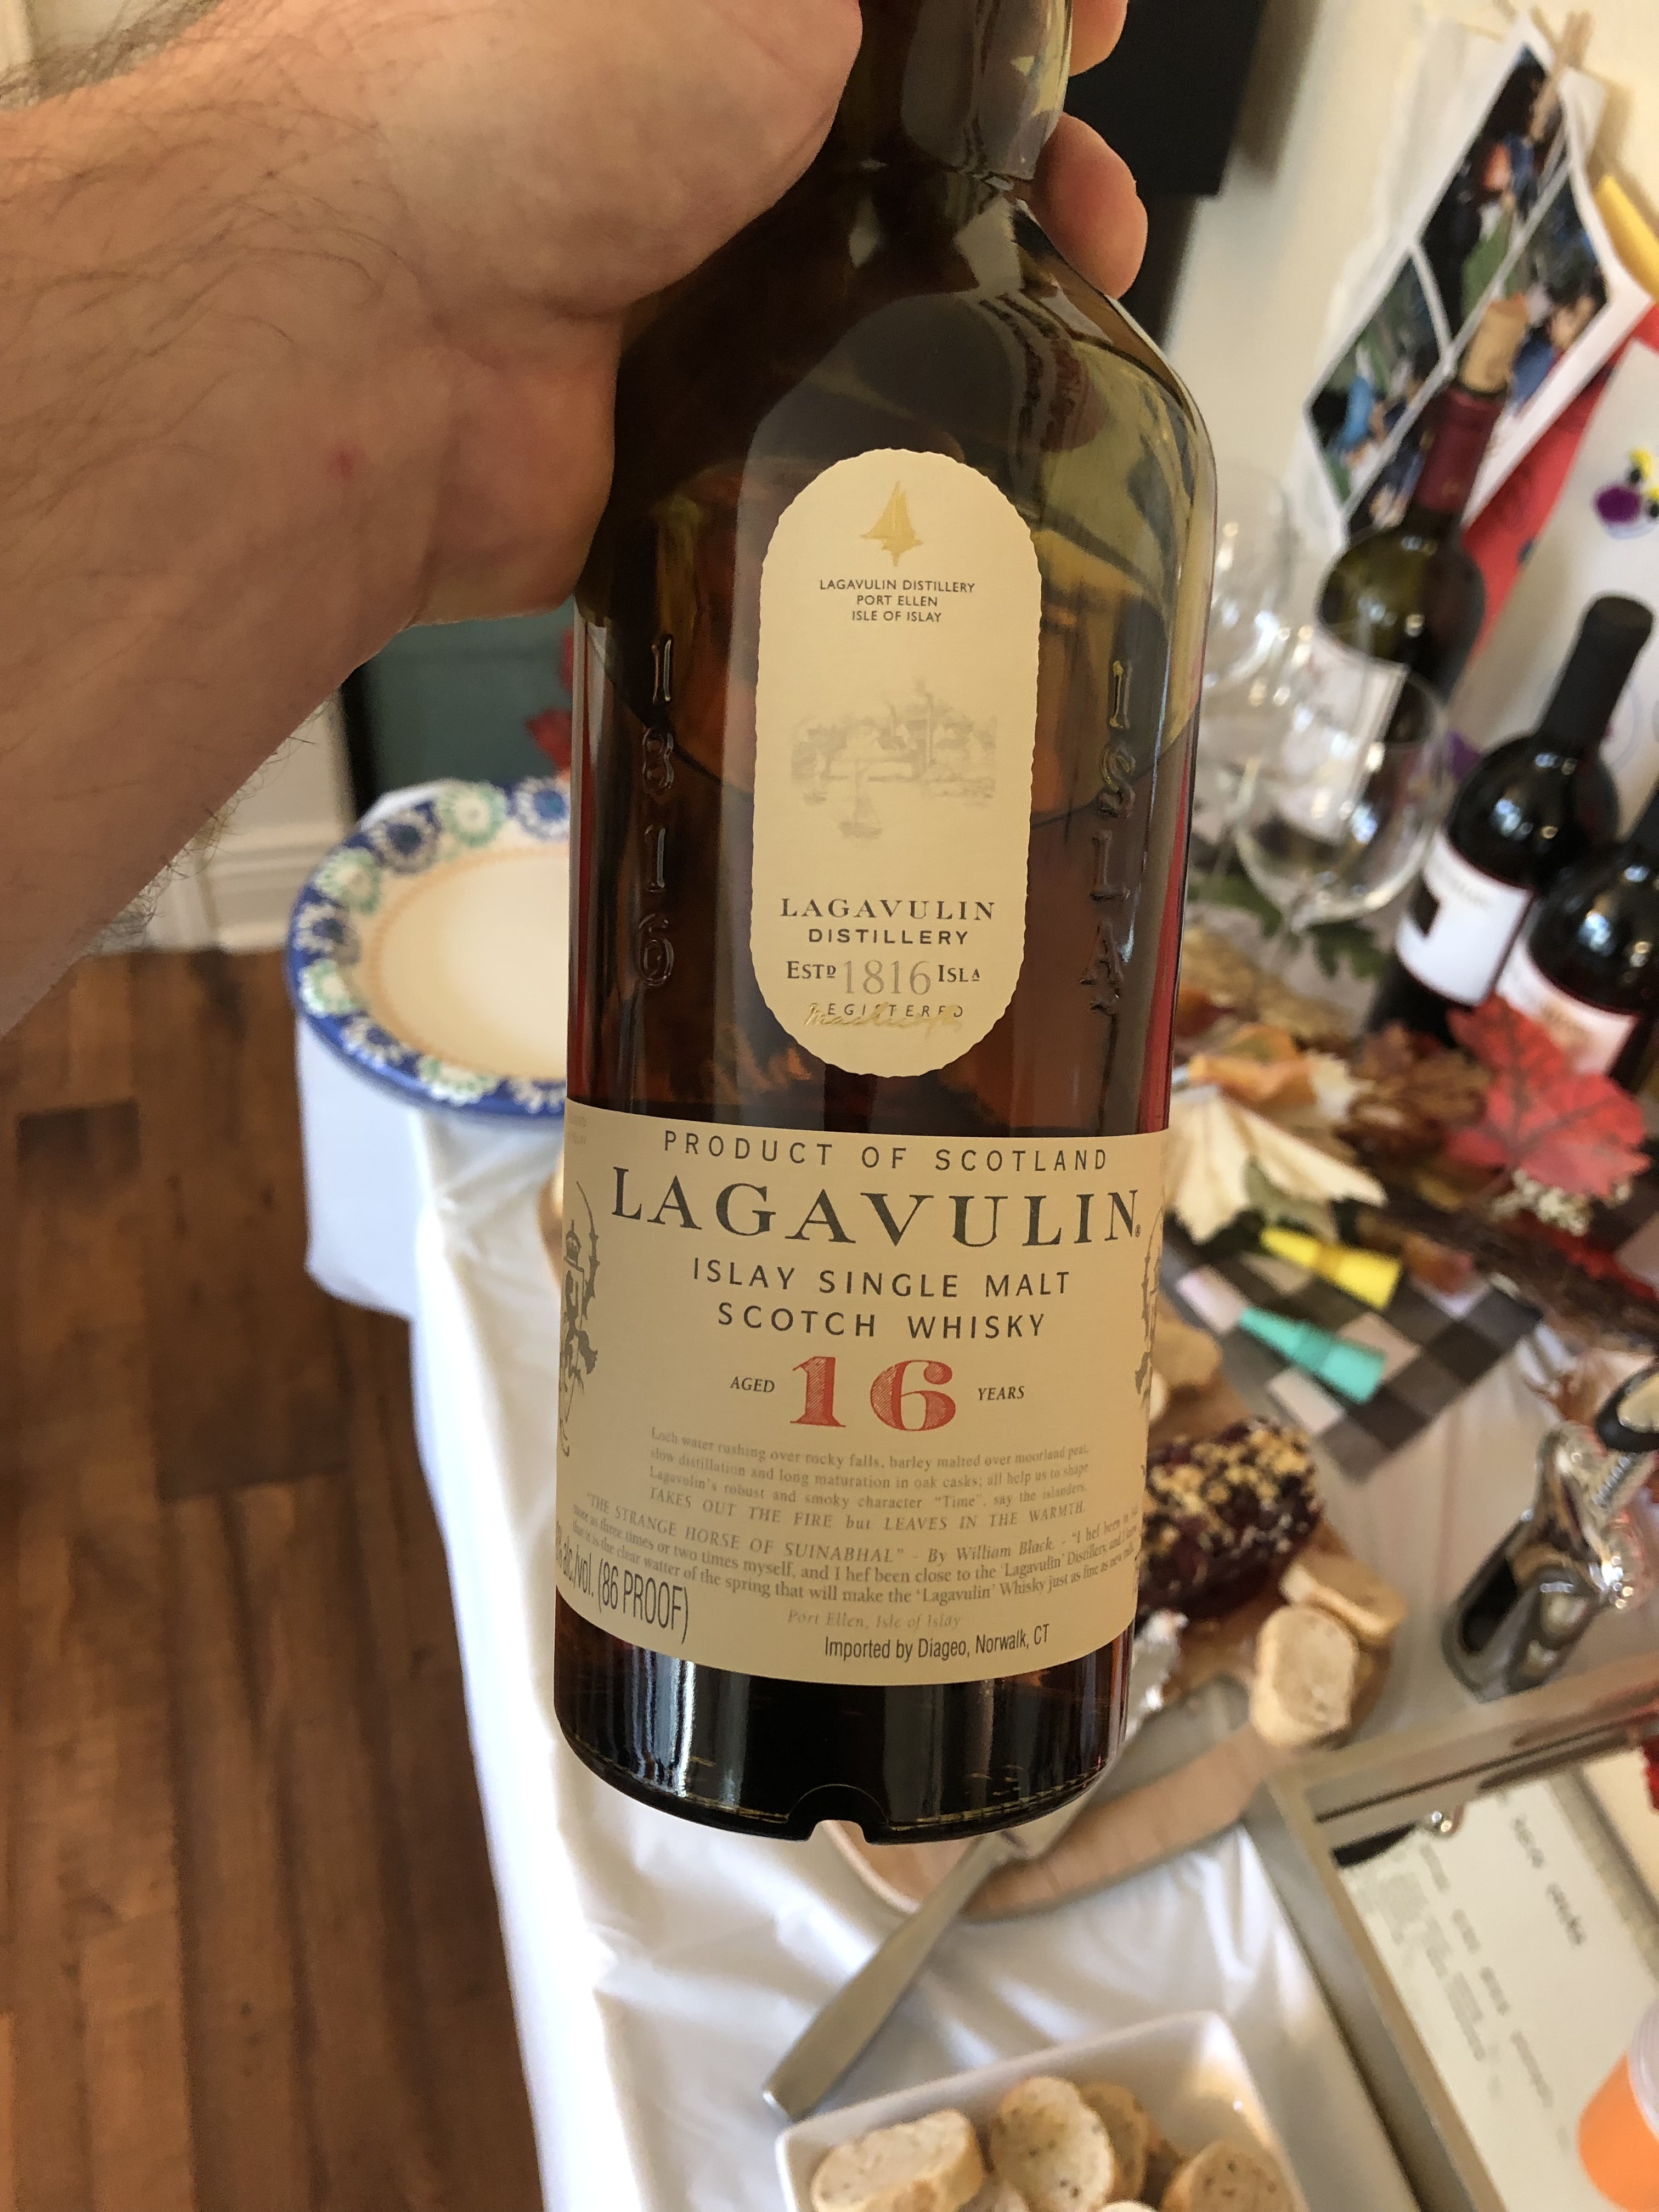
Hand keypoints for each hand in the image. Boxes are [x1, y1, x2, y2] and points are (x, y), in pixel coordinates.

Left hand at [247, 0, 1144, 619]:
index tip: (1082, 30)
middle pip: (899, 152)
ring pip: (877, 297)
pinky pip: (823, 435)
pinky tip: (999, 424)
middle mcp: (679, 144)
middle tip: (1094, 198)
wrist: (383, 328)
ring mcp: (680, 296)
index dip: (997, 25)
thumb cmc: (533, 78)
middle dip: (1028, 163)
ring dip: (996, 296)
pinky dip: (913, 433)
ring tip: (1087, 301)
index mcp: (688, 19)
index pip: (876, 20)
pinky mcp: (680, 437)